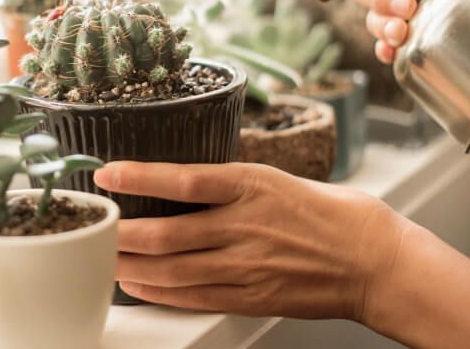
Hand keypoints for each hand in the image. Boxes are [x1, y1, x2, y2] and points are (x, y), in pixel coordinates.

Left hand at [94, 161, 409, 319]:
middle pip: (167, 234)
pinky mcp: (251, 296)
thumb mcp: (276, 179)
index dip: (139, 177)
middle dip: (121, 234)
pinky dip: (158, 293)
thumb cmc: (329, 214)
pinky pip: (193, 297)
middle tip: (94, 228)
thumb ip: (227, 184)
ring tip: (105, 259)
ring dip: (131, 267)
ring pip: (172, 270)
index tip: (106, 173)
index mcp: (253, 186)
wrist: (374, 261)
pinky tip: (138, 286)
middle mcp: (246, 225)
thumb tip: (177, 182)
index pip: (184, 180)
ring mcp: (247, 265)